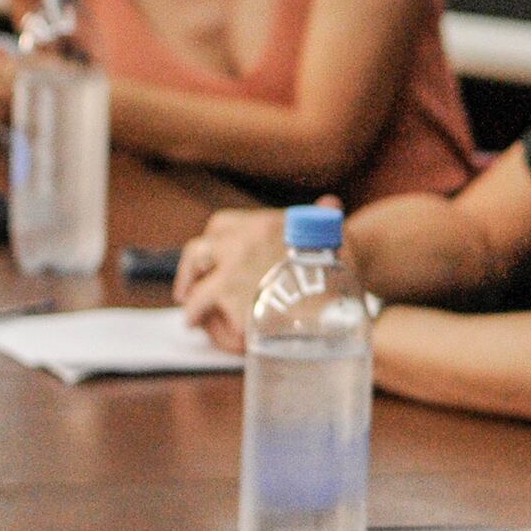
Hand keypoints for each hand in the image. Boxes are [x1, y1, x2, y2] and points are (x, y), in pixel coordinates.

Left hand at [174, 195, 334, 351]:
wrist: (344, 295)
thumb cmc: (345, 266)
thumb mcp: (335, 232)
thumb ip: (323, 217)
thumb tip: (330, 201)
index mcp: (261, 225)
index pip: (220, 225)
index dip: (212, 243)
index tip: (209, 255)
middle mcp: (241, 245)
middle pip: (197, 253)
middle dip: (188, 272)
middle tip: (186, 289)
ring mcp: (232, 275)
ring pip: (197, 289)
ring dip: (192, 303)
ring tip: (193, 317)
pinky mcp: (231, 305)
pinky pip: (201, 311)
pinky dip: (202, 322)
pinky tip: (205, 329)